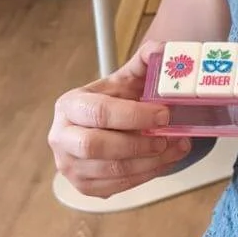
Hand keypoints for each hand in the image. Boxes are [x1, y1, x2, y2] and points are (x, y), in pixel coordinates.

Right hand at [49, 40, 191, 197]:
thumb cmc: (117, 100)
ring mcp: (69, 166)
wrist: (107, 124)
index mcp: (70, 105)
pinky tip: (163, 161)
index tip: (164, 114)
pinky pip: (116, 187)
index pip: (99, 112)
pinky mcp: (84, 187)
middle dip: (138, 144)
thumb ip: (146, 60)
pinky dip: (145, 176)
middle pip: (96, 146)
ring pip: (110, 170)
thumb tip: (162, 50)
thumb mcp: (128, 77)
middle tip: (167, 138)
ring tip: (175, 148)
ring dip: (149, 162)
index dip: (135, 115)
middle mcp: (62, 137)